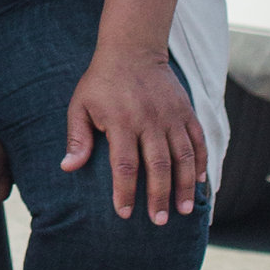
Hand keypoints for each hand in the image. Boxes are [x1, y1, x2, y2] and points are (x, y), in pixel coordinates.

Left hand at [64, 45, 205, 222]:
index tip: (124, 213)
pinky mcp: (186, 111)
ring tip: (183, 210)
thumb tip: (68, 168)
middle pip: (158, 165)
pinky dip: (201, 162)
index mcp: (122, 121)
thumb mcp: (81, 105)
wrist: (132, 48)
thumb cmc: (101, 82)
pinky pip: (198, 140)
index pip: (125, 165)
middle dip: (159, 196)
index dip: (125, 192)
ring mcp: (171, 116)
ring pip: (184, 157)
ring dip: (185, 185)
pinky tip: (200, 182)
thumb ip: (77, 137)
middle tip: (159, 221)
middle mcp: (150, 120)